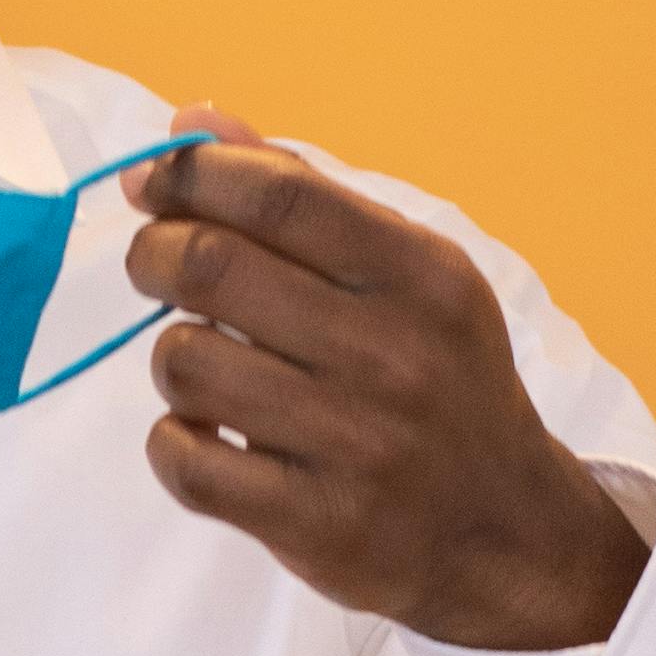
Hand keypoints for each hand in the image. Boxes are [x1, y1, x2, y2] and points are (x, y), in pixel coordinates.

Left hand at [124, 118, 648, 650]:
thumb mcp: (406, 276)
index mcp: (420, 275)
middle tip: (158, 267)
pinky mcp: (317, 523)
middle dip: (154, 255)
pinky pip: (185, 462)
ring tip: (209, 368)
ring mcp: (357, 444)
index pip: (278, 190)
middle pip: (210, 267)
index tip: (151, 183)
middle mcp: (394, 354)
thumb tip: (192, 123)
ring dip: (173, 356)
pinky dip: (174, 442)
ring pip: (184, 363)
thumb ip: (302, 194)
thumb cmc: (439, 381)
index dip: (189, 175)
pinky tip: (209, 437)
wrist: (504, 531)